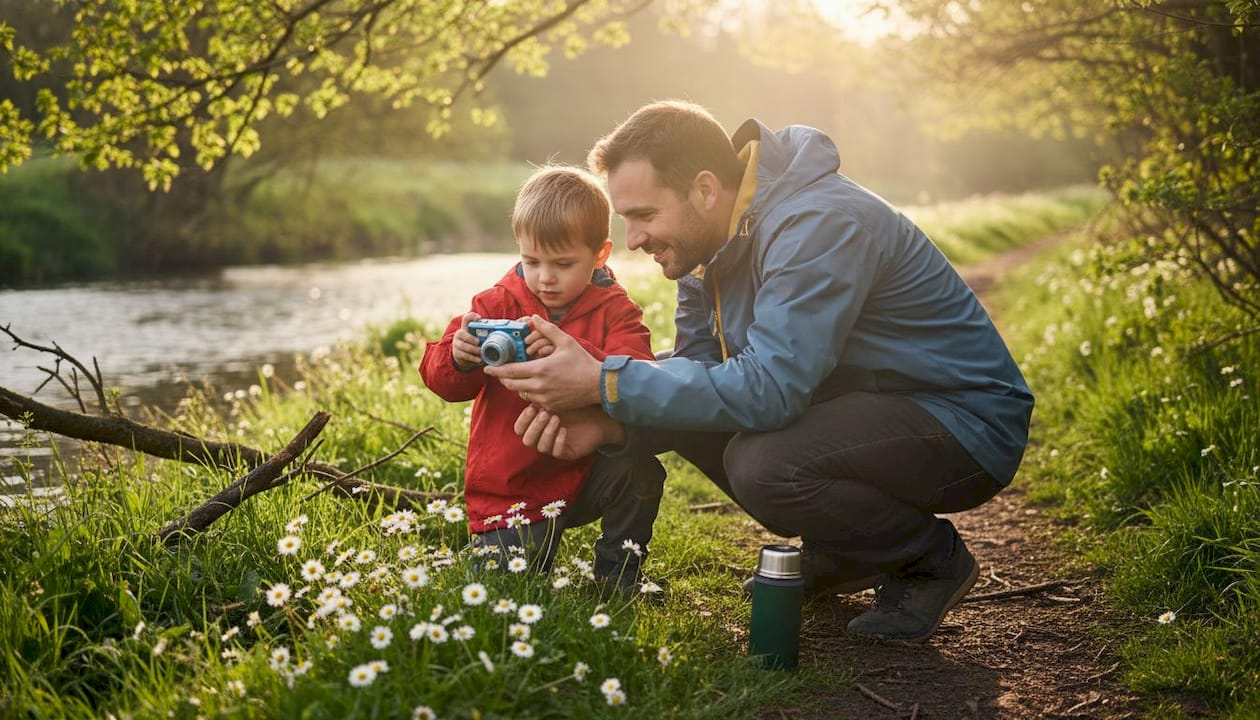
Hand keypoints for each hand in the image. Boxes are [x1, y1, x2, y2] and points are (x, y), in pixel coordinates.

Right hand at [451, 311, 482, 368]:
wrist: (464, 357)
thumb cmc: (476, 345)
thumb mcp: (480, 338)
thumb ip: (487, 334)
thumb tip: (506, 332)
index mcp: (466, 328)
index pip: (466, 318)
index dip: (472, 317)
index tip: (479, 318)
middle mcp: (459, 334)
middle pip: (461, 333)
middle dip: (470, 338)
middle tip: (478, 342)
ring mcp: (456, 344)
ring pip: (462, 345)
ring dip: (473, 349)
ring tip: (481, 353)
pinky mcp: (456, 353)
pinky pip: (463, 355)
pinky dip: (472, 358)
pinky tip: (479, 360)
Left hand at [483, 315, 602, 410]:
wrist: (598, 385)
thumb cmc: (582, 362)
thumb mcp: (566, 342)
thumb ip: (547, 329)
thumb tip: (533, 317)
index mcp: (540, 370)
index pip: (510, 372)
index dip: (495, 370)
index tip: (487, 368)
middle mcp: (539, 386)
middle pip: (510, 384)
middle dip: (502, 378)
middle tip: (498, 371)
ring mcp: (544, 398)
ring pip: (520, 393)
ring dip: (515, 386)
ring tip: (515, 377)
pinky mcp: (550, 406)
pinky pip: (531, 400)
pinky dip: (528, 393)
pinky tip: (532, 385)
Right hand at [513, 404, 625, 459]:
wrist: (599, 415)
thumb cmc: (576, 405)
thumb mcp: (556, 399)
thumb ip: (540, 397)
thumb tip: (524, 390)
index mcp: (537, 425)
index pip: (519, 429)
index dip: (523, 420)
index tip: (532, 408)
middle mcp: (543, 437)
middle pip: (527, 440)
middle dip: (534, 426)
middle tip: (545, 413)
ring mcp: (554, 446)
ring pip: (540, 447)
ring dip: (546, 432)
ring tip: (556, 419)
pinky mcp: (567, 453)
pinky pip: (557, 452)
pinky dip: (558, 441)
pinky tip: (564, 430)